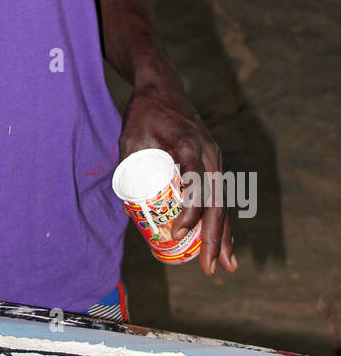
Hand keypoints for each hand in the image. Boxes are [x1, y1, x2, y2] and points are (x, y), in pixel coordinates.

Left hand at [120, 82, 236, 275]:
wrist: (163, 88)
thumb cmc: (144, 113)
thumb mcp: (130, 136)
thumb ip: (128, 168)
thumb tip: (128, 211)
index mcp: (189, 145)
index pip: (196, 183)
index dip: (191, 210)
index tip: (178, 232)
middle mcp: (209, 153)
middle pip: (216, 200)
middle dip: (213, 237)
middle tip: (209, 267)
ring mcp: (215, 158)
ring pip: (223, 201)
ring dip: (224, 234)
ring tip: (227, 265)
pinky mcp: (214, 162)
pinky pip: (220, 195)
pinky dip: (223, 219)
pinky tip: (224, 243)